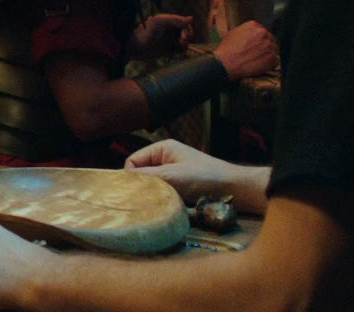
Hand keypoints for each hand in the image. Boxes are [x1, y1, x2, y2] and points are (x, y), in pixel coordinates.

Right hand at [125, 139, 240, 204]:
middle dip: (141, 185)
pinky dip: (161, 198)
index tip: (133, 191)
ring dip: (152, 193)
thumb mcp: (171, 176)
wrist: (233, 189)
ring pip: (151, 184)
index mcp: (162, 148)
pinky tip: (165, 205)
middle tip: (144, 199)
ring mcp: (172, 172)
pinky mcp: (179, 185)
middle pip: (140, 173)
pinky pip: (162, 191)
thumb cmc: (203, 178)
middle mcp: (165, 158)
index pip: (132, 161)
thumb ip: (145, 177)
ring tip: (157, 202)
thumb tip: (120, 180)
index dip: (130, 176)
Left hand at [129, 14, 191, 59]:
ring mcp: (169, 40)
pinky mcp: (167, 50)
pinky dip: (181, 52)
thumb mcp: (159, 22)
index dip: (187, 30)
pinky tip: (177, 54)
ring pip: (184, 42)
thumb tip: (192, 18)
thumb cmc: (144, 32)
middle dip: (187, 38)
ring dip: (184, 46)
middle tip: (181, 42)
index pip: (185, 24)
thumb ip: (174, 20)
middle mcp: (170, 30)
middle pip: (187, 33)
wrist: (134, 47)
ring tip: (178, 49)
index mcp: (169, 22)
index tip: (184, 36)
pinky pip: (179, 51)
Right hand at [213, 20, 278, 80]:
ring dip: (269, 55)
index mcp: (254, 26)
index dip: (260, 39)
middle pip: (270, 39)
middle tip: (259, 53)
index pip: (262, 31)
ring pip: (274, 50)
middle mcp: (263, 33)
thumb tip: (250, 36)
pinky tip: (262, 67)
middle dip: (266, 46)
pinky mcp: (272, 58)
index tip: (256, 45)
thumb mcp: (233, 33)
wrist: (226, 63)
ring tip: (260, 61)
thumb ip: (245, 32)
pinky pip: (275, 61)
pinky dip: (270, 65)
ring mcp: (269, 45)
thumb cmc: (226, 49)